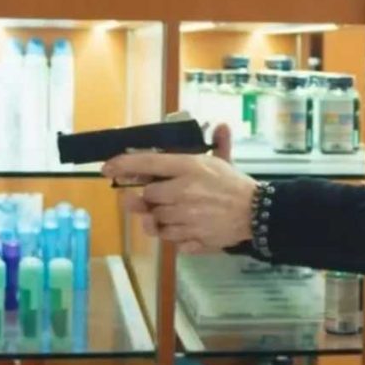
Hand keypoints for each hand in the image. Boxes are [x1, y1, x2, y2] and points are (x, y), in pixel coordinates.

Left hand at [101, 124, 256, 253]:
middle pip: (147, 196)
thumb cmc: (237, 186)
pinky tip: (185, 227)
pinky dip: (173, 235)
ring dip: (160, 217)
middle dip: (151, 197)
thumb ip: (219, 144)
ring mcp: (185, 218)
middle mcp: (182, 193)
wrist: (257, 215)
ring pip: (155, 220)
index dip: (123, 165)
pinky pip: (169, 239)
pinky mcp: (190, 239)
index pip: (147, 163)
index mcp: (189, 168)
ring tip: (177, 212)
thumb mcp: (225, 162)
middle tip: (161, 196)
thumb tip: (222, 125)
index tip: (107, 168)